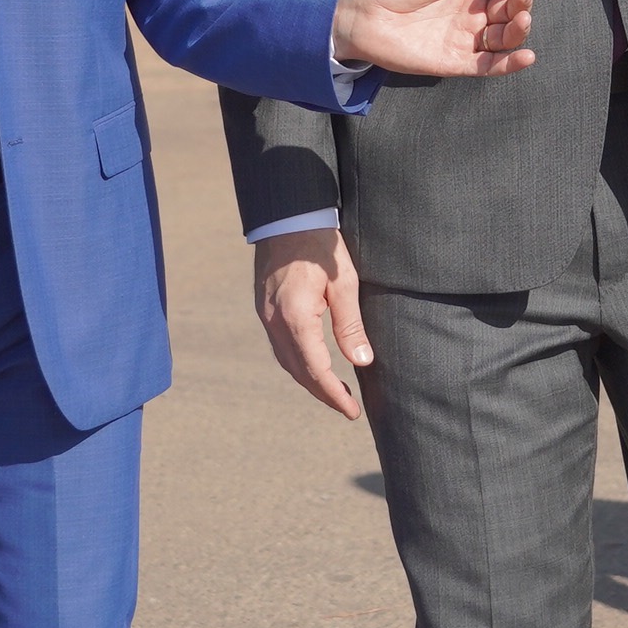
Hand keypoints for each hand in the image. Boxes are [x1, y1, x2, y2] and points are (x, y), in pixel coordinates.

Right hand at [255, 229, 369, 419]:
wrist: (288, 215)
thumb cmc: (320, 245)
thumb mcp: (344, 283)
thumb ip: (350, 325)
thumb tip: (362, 362)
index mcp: (295, 317)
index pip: (315, 369)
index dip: (334, 395)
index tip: (352, 412)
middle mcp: (275, 321)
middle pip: (298, 371)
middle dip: (323, 393)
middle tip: (347, 407)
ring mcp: (265, 315)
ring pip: (286, 360)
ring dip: (309, 379)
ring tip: (334, 391)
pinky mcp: (265, 307)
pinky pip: (280, 345)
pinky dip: (298, 362)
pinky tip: (313, 363)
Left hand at [330, 0, 533, 76]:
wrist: (364, 13)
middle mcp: (473, 13)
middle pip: (510, 10)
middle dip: (521, 2)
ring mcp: (466, 39)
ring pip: (505, 38)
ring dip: (520, 30)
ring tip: (521, 19)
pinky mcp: (457, 62)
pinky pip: (490, 66)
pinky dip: (511, 65)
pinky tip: (527, 57)